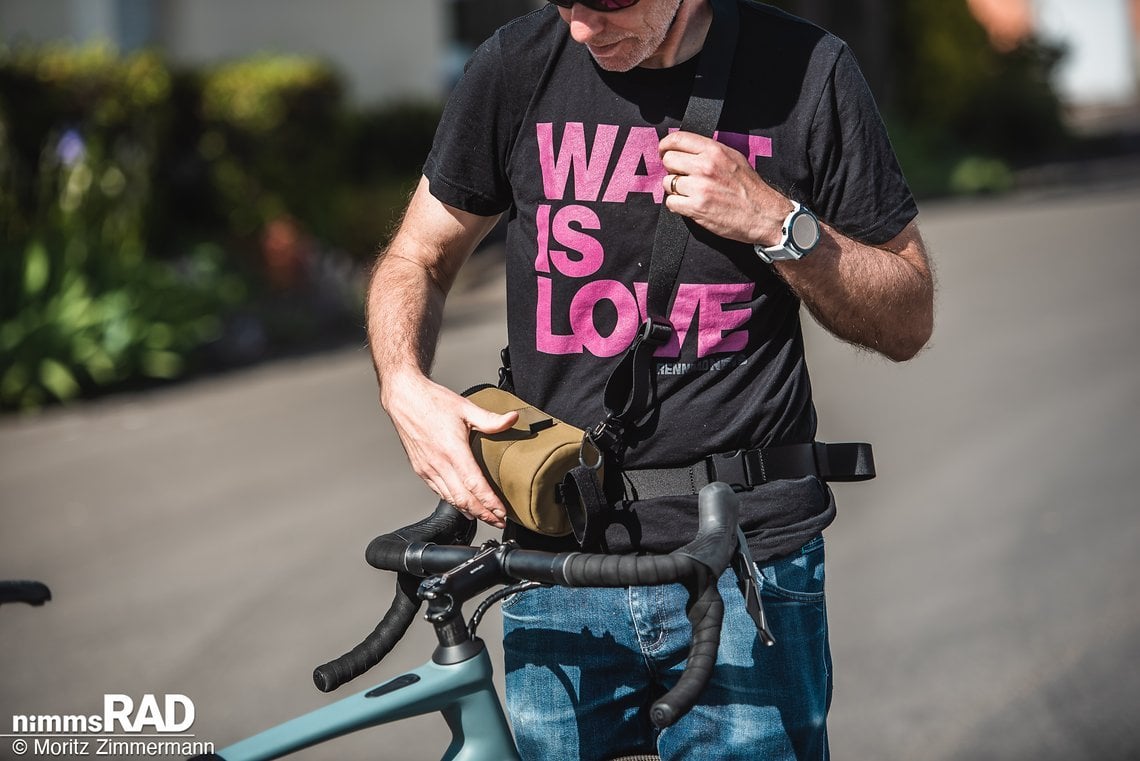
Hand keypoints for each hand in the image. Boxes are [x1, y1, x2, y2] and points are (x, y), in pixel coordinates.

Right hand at [381, 371, 517, 528]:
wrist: (404, 398)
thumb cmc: (432, 401)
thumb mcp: (466, 408)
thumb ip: (491, 419)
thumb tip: (513, 419)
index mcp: (453, 450)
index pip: (475, 485)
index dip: (490, 503)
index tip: (502, 512)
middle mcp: (439, 463)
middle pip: (463, 499)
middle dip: (483, 514)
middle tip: (499, 521)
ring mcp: (428, 469)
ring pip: (450, 499)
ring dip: (469, 511)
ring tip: (486, 517)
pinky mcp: (421, 470)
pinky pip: (439, 492)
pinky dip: (453, 502)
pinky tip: (463, 506)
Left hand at [659, 131, 791, 245]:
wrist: (764, 214)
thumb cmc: (750, 188)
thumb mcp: (734, 158)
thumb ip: (710, 151)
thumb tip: (687, 149)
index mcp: (714, 151)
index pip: (677, 139)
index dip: (666, 146)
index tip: (664, 152)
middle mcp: (705, 166)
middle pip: (668, 160)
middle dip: (672, 169)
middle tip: (681, 176)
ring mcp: (699, 187)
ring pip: (667, 183)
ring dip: (675, 190)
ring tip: (690, 193)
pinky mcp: (696, 208)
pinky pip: (671, 203)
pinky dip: (677, 205)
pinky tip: (689, 205)